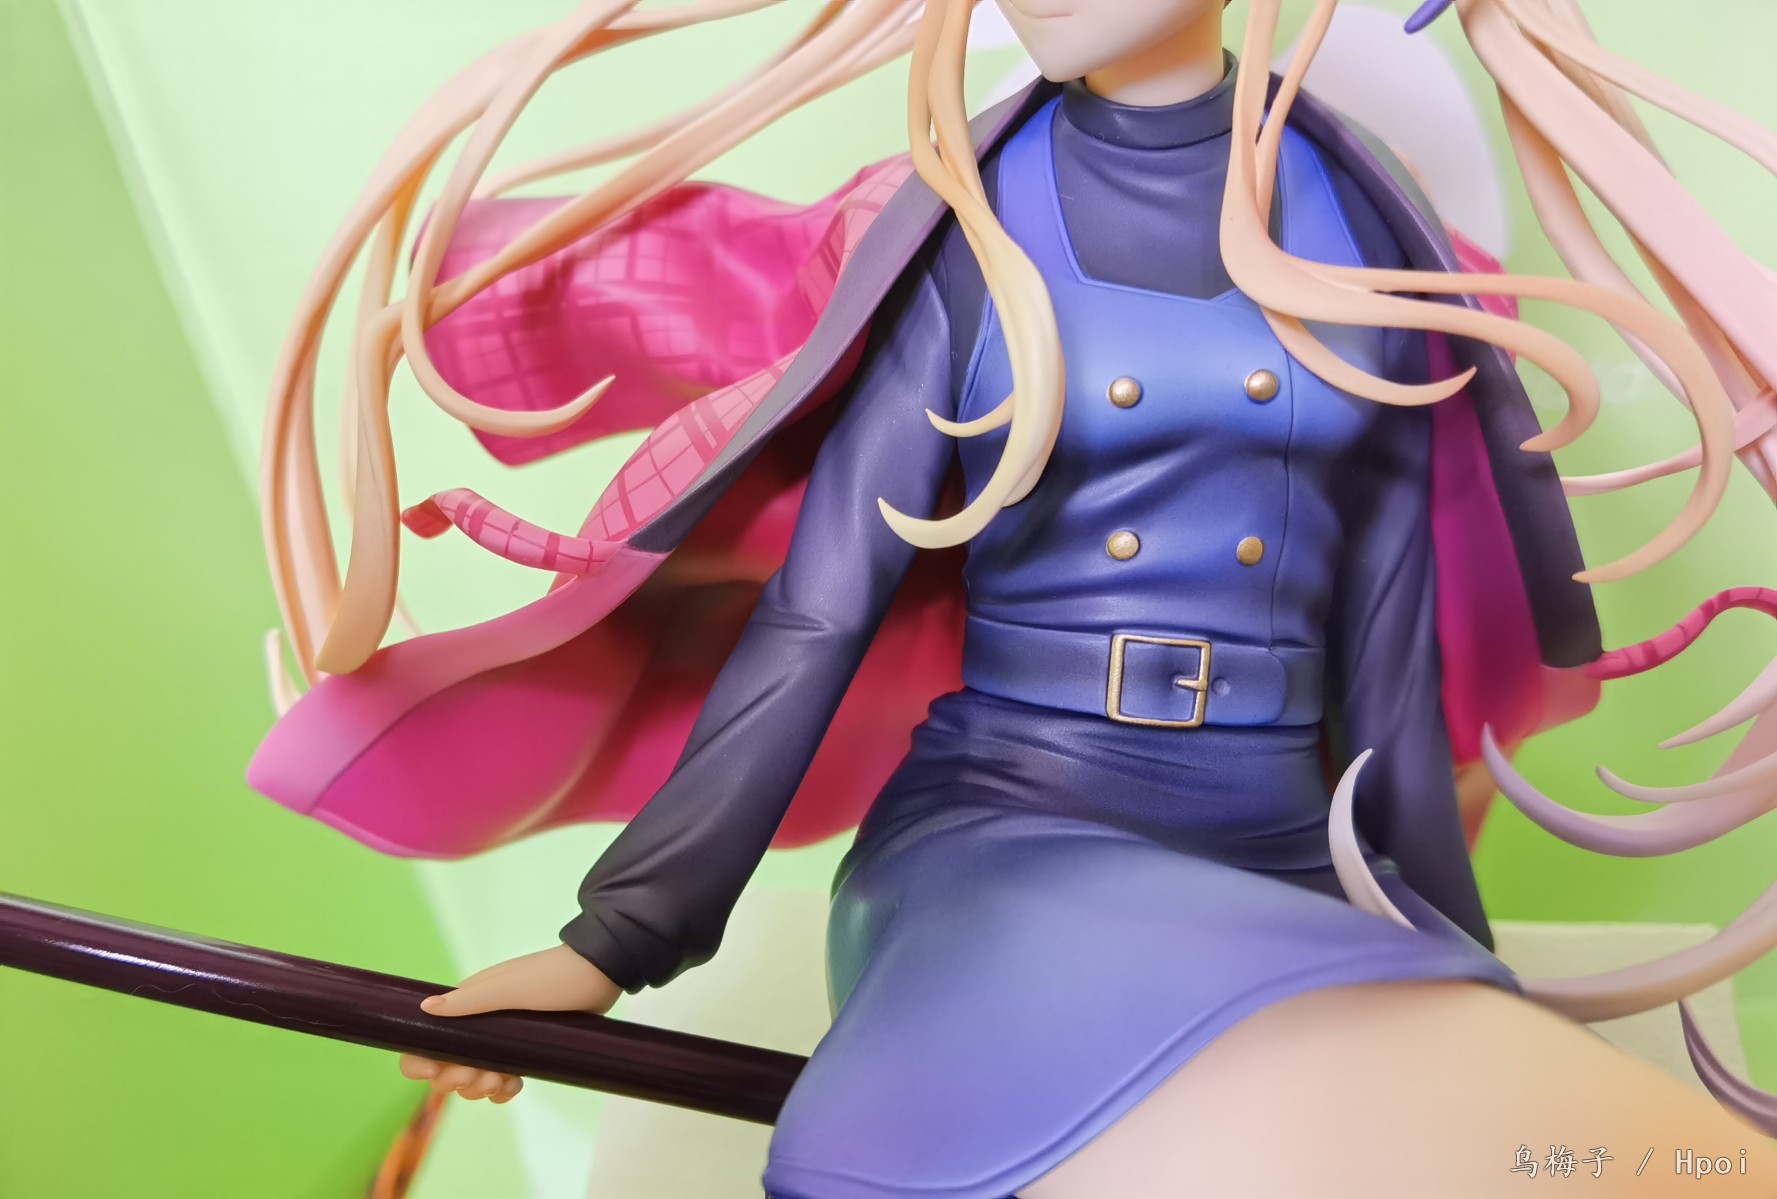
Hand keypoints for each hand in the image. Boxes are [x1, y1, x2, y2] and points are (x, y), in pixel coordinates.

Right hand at [400, 943, 622, 1102]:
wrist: (600, 974)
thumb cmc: (553, 977)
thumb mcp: (510, 988)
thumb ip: (469, 1000)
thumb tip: (425, 1008)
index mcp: (468, 1003)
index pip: (429, 1036)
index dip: (422, 1061)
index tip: (436, 1072)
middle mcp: (480, 1021)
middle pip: (448, 1064)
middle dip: (457, 1079)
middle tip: (482, 1078)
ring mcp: (503, 1038)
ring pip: (475, 1075)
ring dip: (480, 1088)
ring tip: (502, 1083)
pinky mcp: (526, 1050)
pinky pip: (502, 1079)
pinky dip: (502, 1090)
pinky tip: (515, 1087)